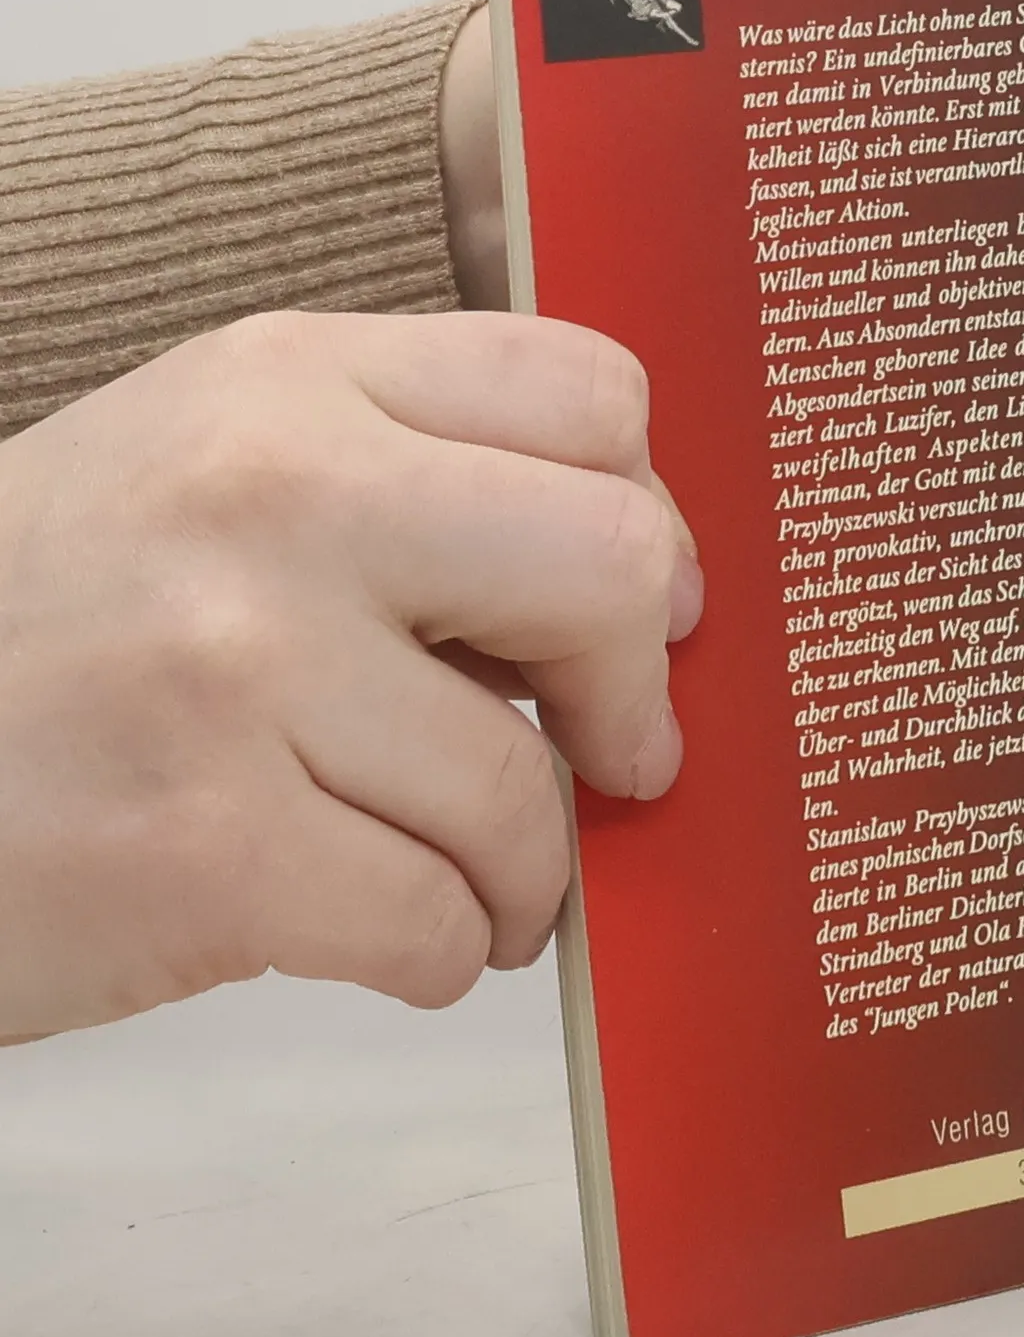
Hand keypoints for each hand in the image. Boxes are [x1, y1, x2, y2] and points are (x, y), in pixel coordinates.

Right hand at [0, 311, 699, 1040]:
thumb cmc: (45, 631)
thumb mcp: (206, 473)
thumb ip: (411, 484)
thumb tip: (648, 588)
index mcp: (288, 384)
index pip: (587, 394)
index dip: (650, 523)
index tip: (632, 614)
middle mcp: (272, 497)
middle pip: (612, 568)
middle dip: (634, 697)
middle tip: (612, 761)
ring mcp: (233, 670)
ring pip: (528, 797)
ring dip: (524, 872)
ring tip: (469, 880)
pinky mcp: (203, 849)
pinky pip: (440, 921)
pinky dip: (445, 953)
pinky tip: (390, 934)